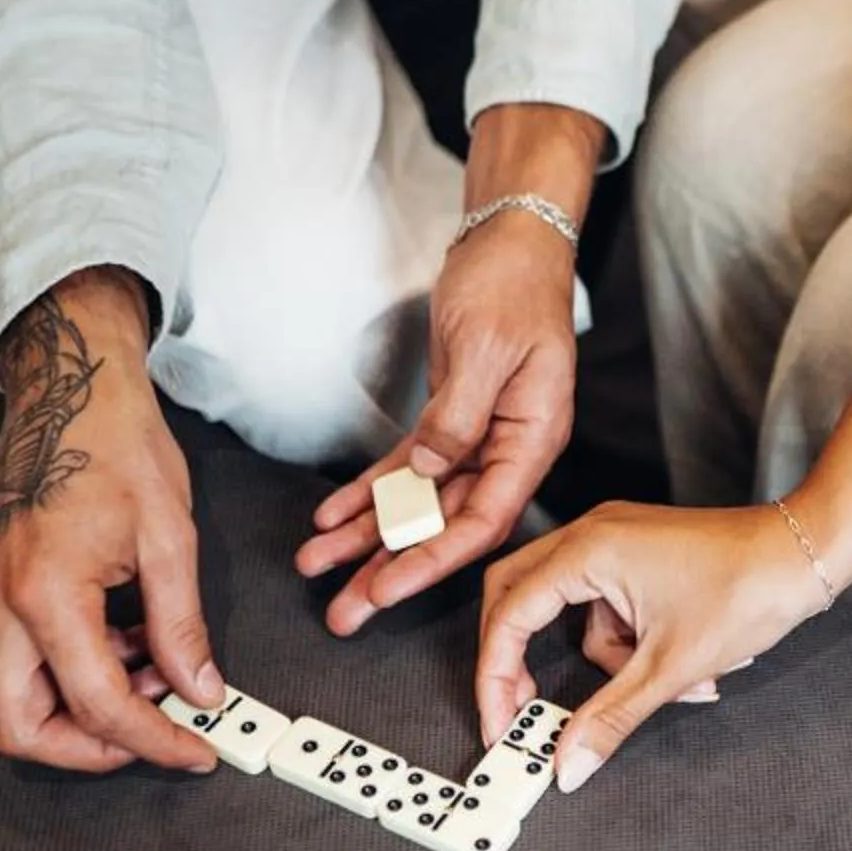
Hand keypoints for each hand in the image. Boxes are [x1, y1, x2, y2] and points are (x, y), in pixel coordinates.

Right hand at [0, 270, 222, 773]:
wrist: (69, 384)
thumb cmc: (115, 440)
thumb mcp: (168, 537)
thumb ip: (180, 626)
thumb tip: (198, 692)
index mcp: (43, 591)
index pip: (97, 704)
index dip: (152, 742)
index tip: (195, 751)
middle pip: (19, 727)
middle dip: (87, 749)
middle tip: (152, 735)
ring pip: (12, 700)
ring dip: (81, 707)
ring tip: (153, 672)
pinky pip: (20, 660)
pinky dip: (70, 672)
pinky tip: (126, 644)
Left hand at [294, 102, 598, 633]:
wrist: (512, 239)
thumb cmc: (512, 285)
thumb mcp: (485, 349)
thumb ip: (458, 418)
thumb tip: (427, 475)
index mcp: (533, 439)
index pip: (482, 520)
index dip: (431, 561)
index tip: (385, 590)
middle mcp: (509, 449)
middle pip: (446, 526)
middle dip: (390, 568)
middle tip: (344, 611)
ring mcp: (480, 439)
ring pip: (420, 504)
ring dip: (368, 537)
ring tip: (318, 567)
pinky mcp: (452, 422)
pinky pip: (406, 472)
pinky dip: (367, 494)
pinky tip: (330, 517)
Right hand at [475, 501, 840, 790]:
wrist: (808, 553)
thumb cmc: (749, 588)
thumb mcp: (671, 668)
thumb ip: (610, 718)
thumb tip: (568, 763)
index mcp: (588, 550)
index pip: (510, 615)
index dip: (496, 676)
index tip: (502, 724)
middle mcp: (592, 535)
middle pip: (520, 601)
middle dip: (520, 661)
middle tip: (526, 711)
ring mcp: (615, 541)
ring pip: (575, 613)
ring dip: (610, 661)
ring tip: (674, 684)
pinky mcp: (638, 555)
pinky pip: (609, 607)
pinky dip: (634, 645)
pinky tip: (687, 666)